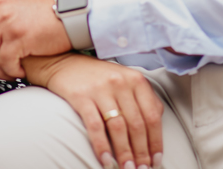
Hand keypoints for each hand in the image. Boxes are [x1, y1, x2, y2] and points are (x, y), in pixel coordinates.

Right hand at [26, 53, 163, 168]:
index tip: (156, 160)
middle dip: (141, 152)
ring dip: (124, 152)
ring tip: (126, 168)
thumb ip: (143, 99)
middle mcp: (121, 83)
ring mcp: (101, 89)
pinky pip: (95, 126)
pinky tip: (105, 160)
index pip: (152, 116)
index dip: (155, 141)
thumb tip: (156, 127)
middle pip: (136, 124)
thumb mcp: (125, 81)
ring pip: (118, 127)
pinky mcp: (82, 96)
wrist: (65, 63)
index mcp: (137, 80)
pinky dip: (101, 146)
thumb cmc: (99, 77)